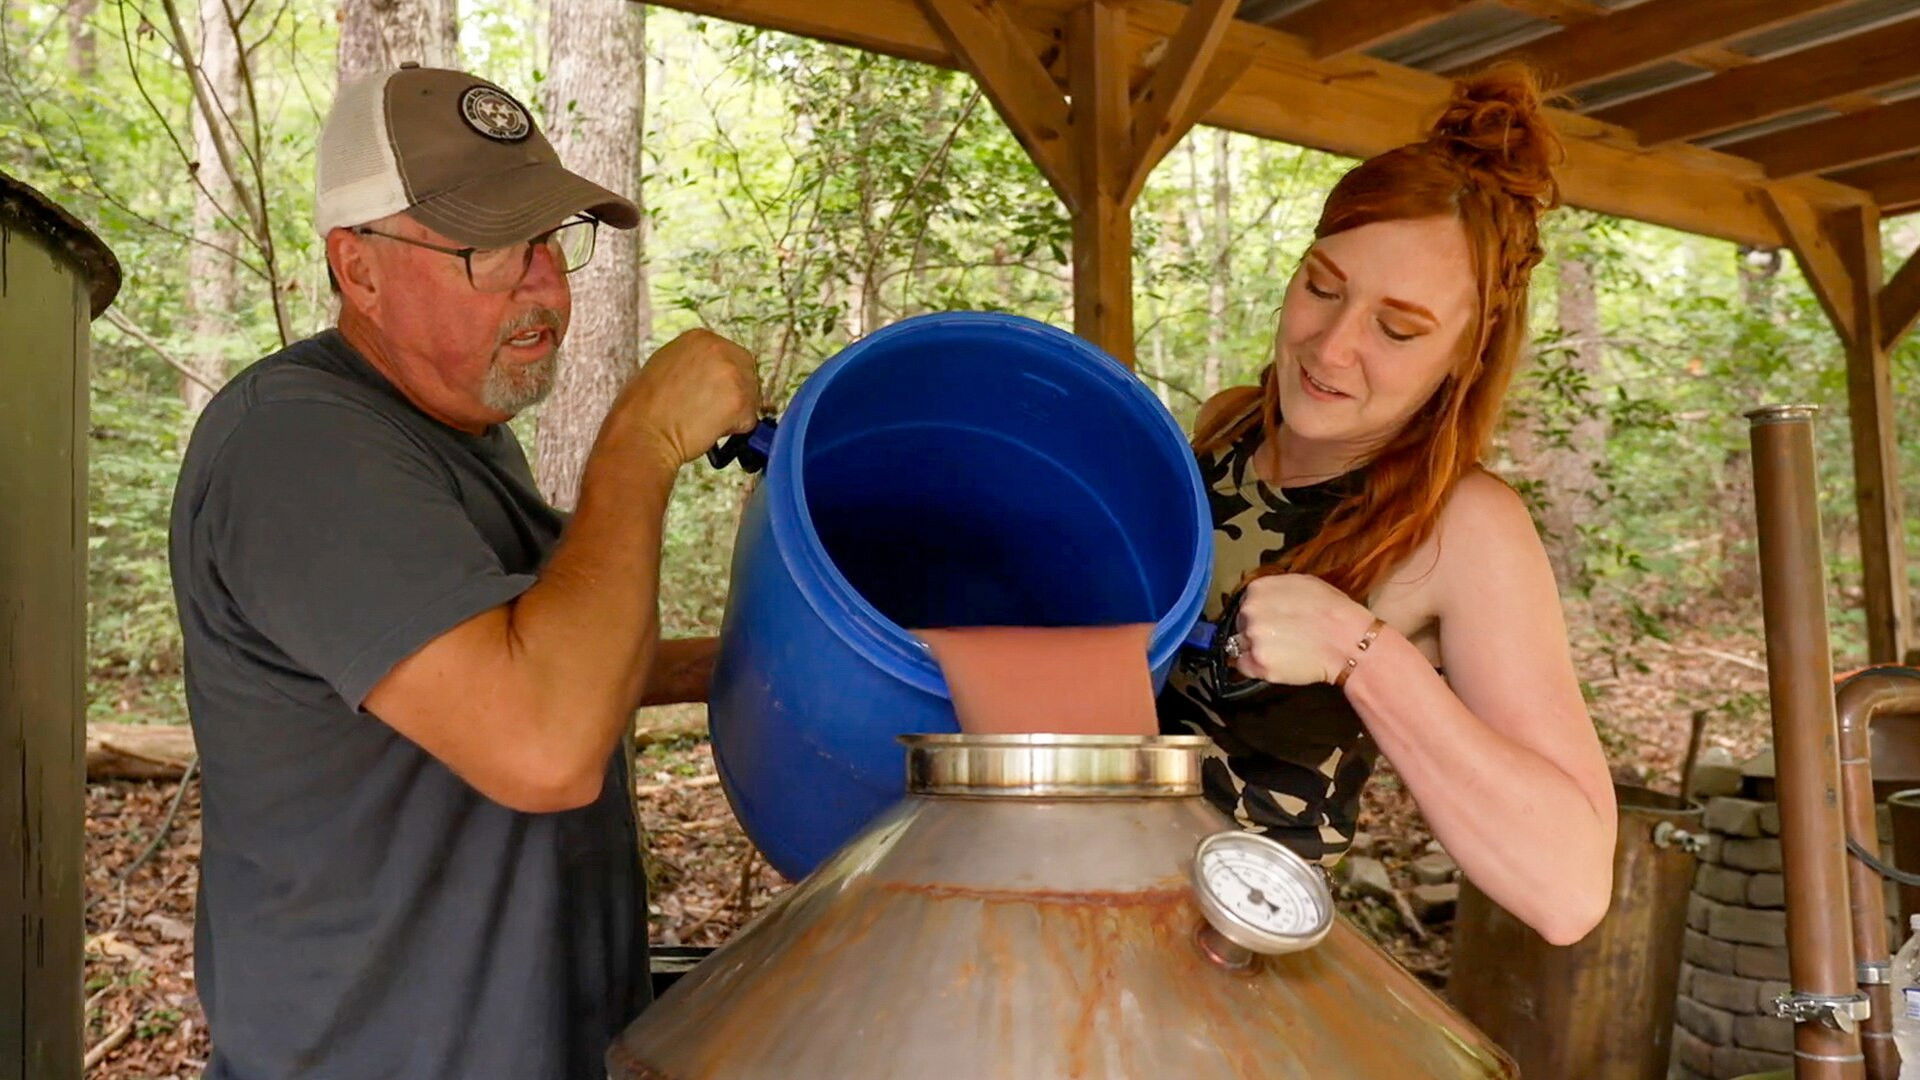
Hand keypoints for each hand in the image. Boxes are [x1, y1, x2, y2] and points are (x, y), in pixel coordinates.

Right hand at [608, 329, 759, 465]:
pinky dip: (735, 430)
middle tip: (714, 412)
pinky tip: (710, 430)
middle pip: (748, 373)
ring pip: (751, 397)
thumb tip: (713, 376)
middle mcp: (719, 348)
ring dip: (735, 413)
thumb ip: (695, 363)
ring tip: (704, 421)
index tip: (717, 394)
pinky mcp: (739, 401)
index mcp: (700, 337)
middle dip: (736, 394)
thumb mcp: (667, 364)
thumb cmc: (644, 407)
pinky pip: (749, 420)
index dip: (727, 379)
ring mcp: (732, 373)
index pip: (733, 356)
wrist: (641, 432)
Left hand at [1229, 574, 1376, 685]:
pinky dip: (1256, 668)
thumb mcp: (1303, 583)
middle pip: (1240, 625)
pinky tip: (1277, 664)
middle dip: (1256, 632)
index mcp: (1258, 589)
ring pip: (1239, 646)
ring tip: (1283, 652)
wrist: (1349, 641)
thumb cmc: (1333, 611)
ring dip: (1256, 650)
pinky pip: (1245, 667)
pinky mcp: (1258, 663)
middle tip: (1281, 638)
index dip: (1259, 615)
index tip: (1273, 622)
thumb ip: (1276, 589)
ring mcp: (1253, 638)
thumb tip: (1263, 598)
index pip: (1245, 604)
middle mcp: (1250, 611)